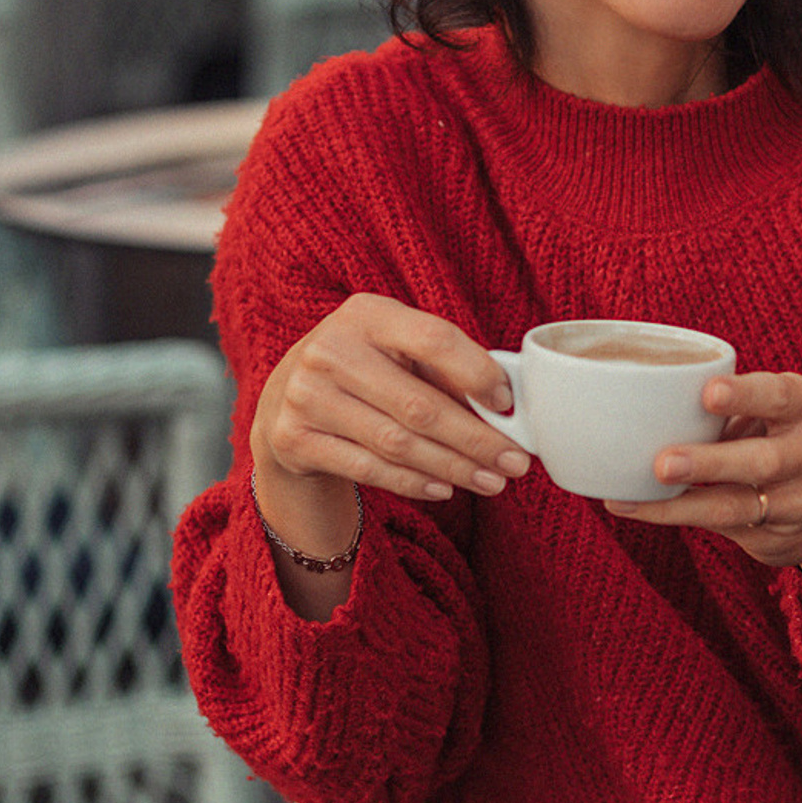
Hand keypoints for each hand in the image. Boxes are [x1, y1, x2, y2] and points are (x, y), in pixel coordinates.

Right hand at [252, 294, 530, 503]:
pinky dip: (414, 482)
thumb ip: (444, 367)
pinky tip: (446, 489)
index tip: (508, 406)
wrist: (285, 397)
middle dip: (476, 440)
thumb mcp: (397, 348)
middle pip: (420, 405)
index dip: (477, 373)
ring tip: (493, 482)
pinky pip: (368, 469)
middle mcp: (331, 349)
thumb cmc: (366, 367)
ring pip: (397, 444)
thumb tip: (506, 409)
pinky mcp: (293, 439)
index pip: (433, 339)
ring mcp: (306, 396)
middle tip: (516, 462)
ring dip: (453, 468)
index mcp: (367, 314)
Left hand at [604, 372, 801, 621]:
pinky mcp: (777, 538)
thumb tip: (649, 396)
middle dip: (711, 462)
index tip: (709, 392)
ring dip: (684, 502)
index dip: (746, 395)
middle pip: (762, 461)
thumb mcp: (777, 411)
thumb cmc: (785, 438)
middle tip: (664, 462)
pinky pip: (721, 528)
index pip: (780, 397)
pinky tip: (635, 506)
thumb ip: (732, 403)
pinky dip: (675, 515)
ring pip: (738, 505)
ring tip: (637, 495)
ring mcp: (799, 503)